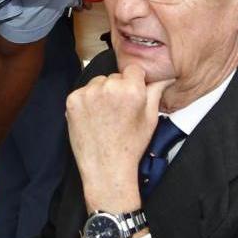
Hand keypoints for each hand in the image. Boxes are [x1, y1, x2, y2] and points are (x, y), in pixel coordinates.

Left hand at [65, 63, 172, 213]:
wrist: (106, 168)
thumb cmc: (131, 146)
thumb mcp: (151, 119)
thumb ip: (156, 92)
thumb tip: (165, 76)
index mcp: (131, 89)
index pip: (133, 69)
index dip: (135, 82)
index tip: (132, 96)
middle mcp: (108, 87)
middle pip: (114, 76)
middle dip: (118, 88)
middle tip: (119, 111)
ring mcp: (87, 93)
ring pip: (98, 83)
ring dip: (101, 93)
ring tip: (105, 116)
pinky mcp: (72, 100)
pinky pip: (83, 92)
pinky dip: (87, 101)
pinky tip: (93, 118)